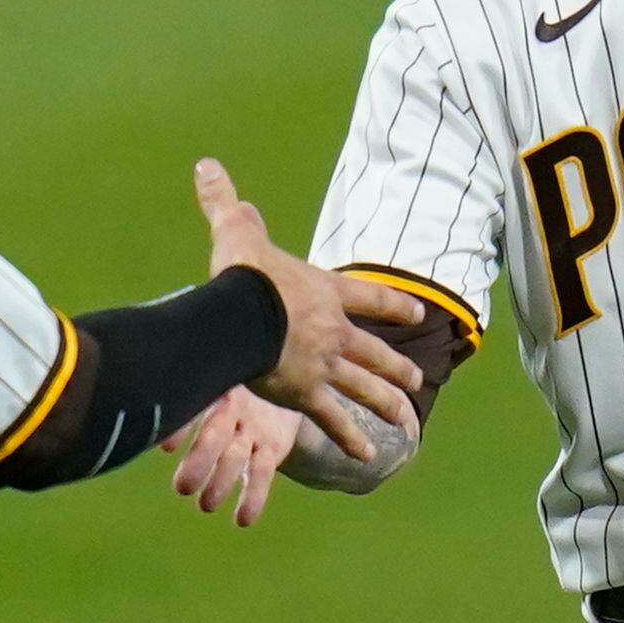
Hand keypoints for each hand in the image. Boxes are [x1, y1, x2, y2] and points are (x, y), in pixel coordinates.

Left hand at [165, 385, 304, 525]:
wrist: (280, 385)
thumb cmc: (221, 391)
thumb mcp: (204, 388)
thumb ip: (174, 406)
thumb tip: (128, 427)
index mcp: (210, 389)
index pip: (195, 405)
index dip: (180, 428)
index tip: (166, 449)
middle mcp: (232, 407)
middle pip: (216, 433)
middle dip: (200, 460)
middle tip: (181, 489)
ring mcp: (254, 427)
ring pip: (237, 455)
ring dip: (221, 481)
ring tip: (205, 506)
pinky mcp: (272, 446)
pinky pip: (263, 473)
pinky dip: (254, 497)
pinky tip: (242, 520)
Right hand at [193, 159, 422, 459]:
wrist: (242, 315)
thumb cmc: (243, 274)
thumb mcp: (237, 233)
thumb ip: (226, 204)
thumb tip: (206, 165)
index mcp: (325, 294)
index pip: (370, 298)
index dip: (394, 305)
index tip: (416, 313)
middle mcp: (334, 332)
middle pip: (374, 351)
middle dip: (396, 365)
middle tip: (416, 378)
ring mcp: (324, 366)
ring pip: (364, 388)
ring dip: (385, 402)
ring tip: (404, 419)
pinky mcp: (305, 395)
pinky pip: (333, 420)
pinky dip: (348, 439)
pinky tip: (366, 457)